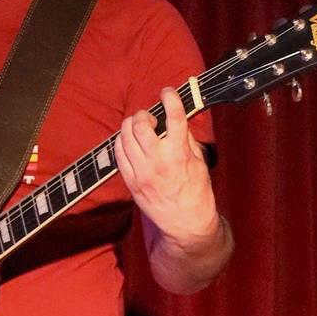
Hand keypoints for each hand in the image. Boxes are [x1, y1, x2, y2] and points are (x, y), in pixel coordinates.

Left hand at [114, 87, 218, 246]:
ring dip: (130, 125)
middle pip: (140, 125)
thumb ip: (186, 138)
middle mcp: (157, 162)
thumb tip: (175, 119)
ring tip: (139, 128)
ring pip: (125, 136)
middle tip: (149, 117)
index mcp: (179, 155)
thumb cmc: (196, 193)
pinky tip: (129, 141)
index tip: (168, 91)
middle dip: (143, 114)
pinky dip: (121, 142)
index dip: (170, 98)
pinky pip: (117, 154)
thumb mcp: (199, 162)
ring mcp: (141, 172)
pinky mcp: (130, 182)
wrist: (185, 224)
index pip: (174, 118)